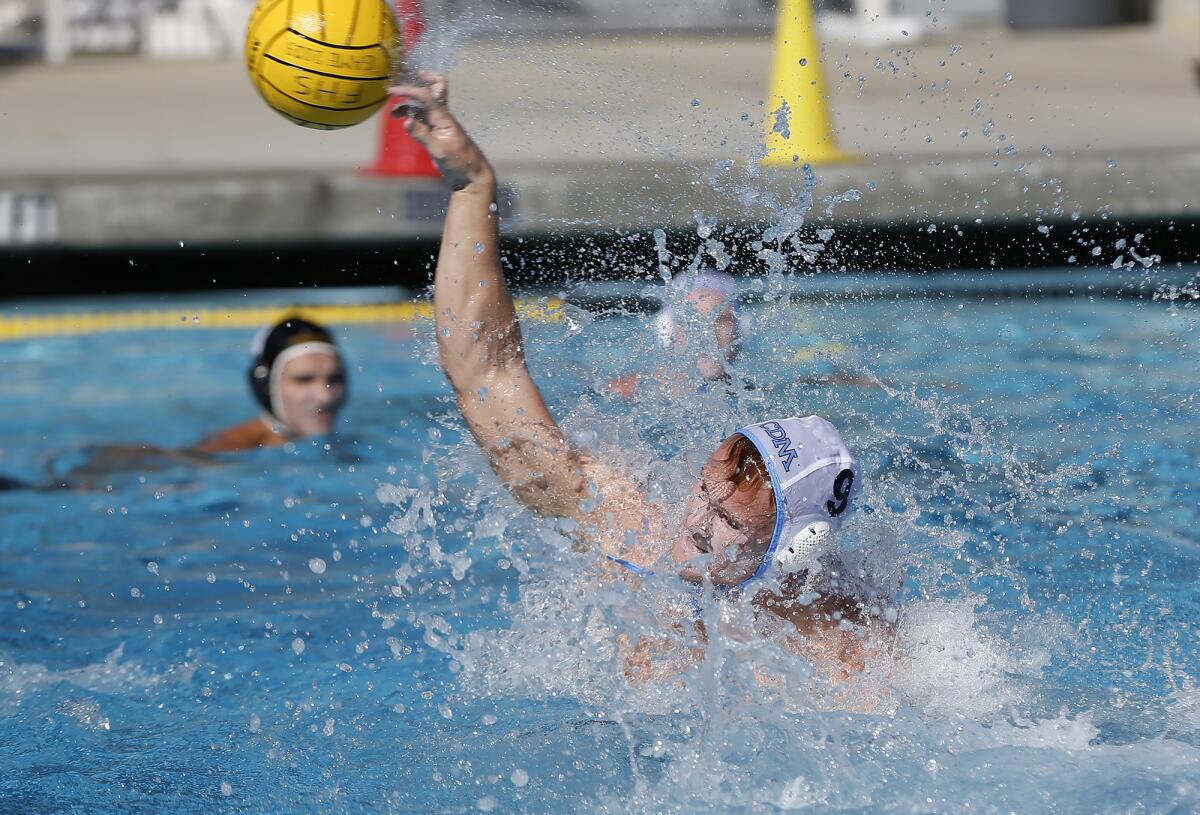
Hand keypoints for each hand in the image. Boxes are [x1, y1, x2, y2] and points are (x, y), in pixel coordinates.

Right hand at [388, 71, 492, 191]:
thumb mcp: (439, 150)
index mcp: (444, 118)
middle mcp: (442, 116)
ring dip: (409, 104)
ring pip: (424, 105)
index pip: (426, 96)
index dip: (409, 91)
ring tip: (393, 112)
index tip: (392, 91)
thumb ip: (422, 135)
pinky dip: (411, 115)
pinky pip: (422, 117)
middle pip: (436, 89)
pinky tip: (402, 121)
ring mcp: (440, 123)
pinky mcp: (437, 132)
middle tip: (407, 79)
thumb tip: (406, 122)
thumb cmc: (459, 162)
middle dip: (423, 80)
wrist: (470, 175)